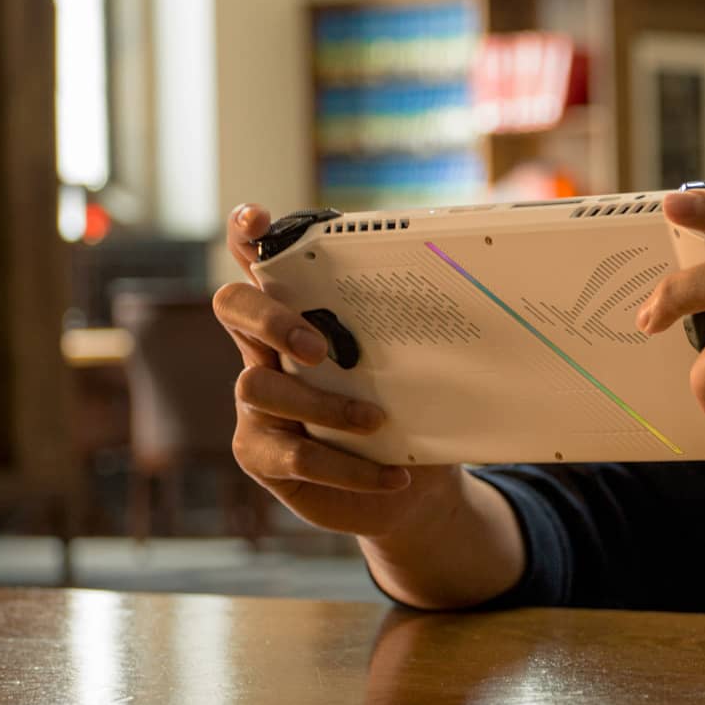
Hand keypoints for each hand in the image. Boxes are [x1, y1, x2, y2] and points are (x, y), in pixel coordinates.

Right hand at [216, 203, 469, 539]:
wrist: (415, 487)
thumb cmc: (412, 409)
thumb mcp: (416, 365)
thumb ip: (414, 329)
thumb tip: (471, 286)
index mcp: (301, 314)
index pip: (261, 262)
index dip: (247, 236)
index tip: (258, 218)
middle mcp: (265, 350)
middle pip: (233, 308)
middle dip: (270, 319)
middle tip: (318, 346)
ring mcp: (256, 403)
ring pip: (259, 387)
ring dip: (326, 405)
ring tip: (379, 421)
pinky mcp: (261, 453)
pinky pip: (295, 455)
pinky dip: (351, 469)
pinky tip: (396, 477)